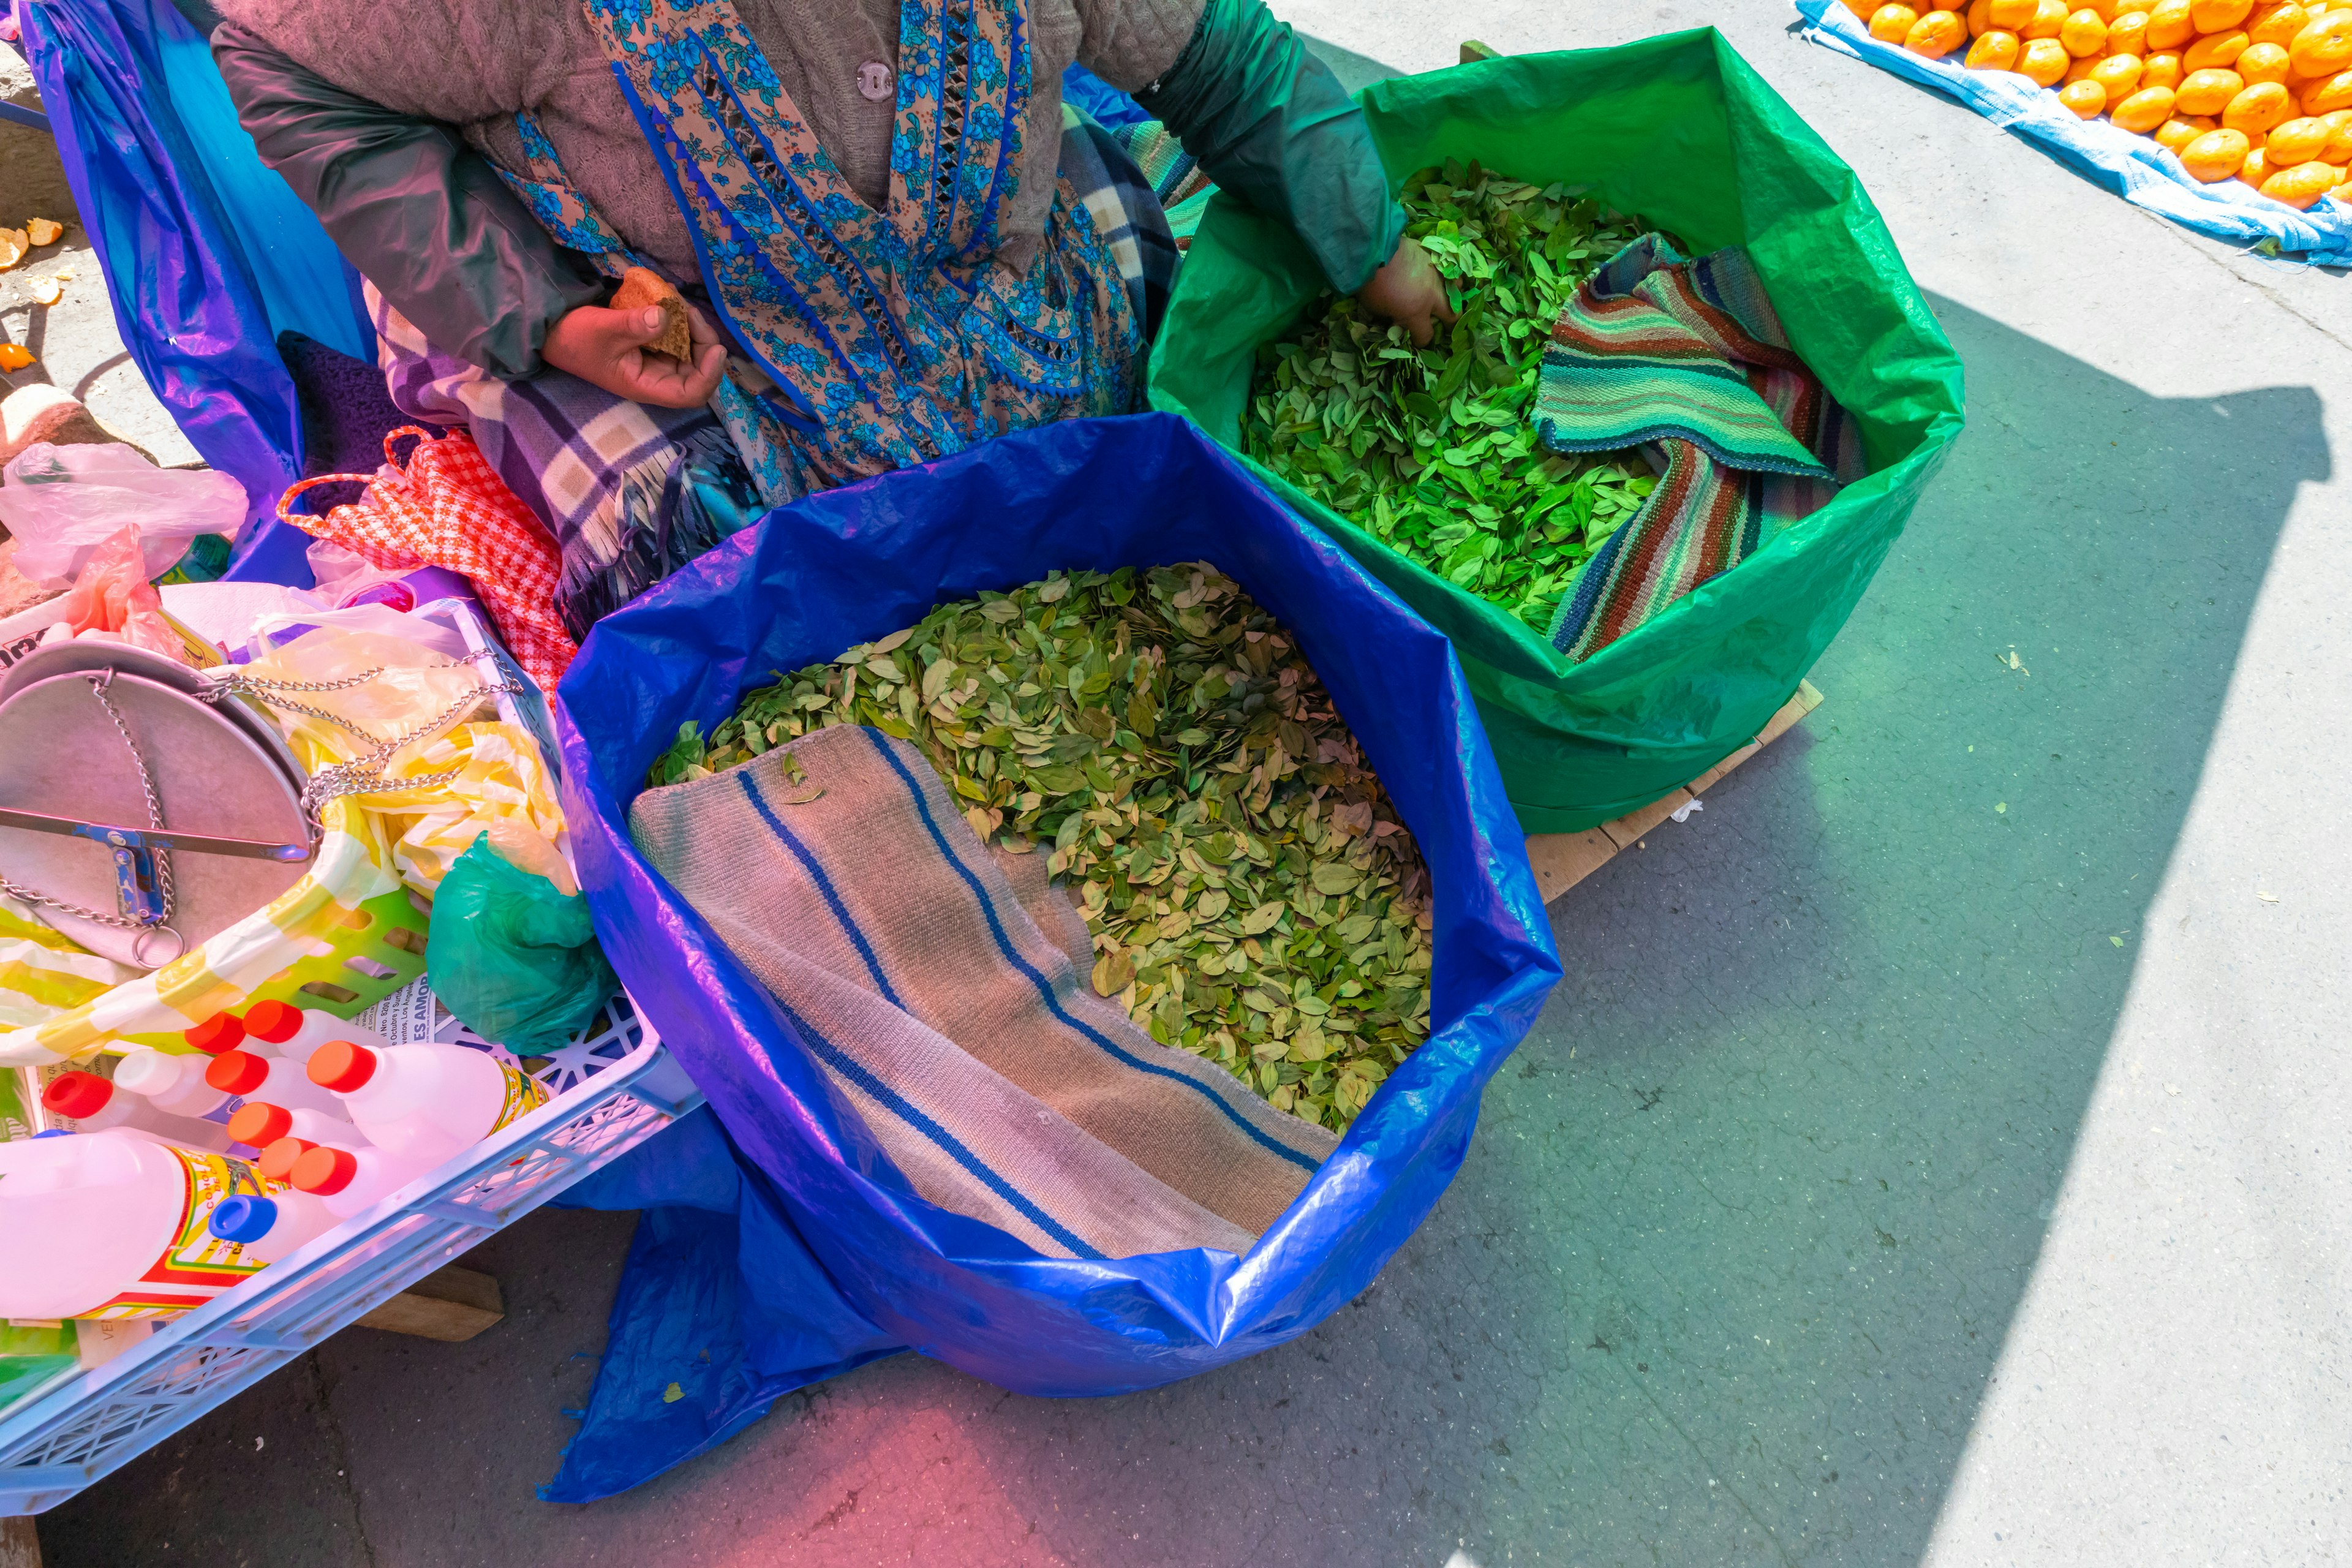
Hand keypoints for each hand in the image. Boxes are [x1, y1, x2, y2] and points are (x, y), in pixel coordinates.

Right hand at [541, 301, 727, 407]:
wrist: (553, 330)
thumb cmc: (574, 337)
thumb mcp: (602, 329)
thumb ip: (633, 325)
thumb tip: (664, 316)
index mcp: (646, 385)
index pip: (691, 393)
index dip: (710, 375)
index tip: (715, 348)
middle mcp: (655, 377)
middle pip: (697, 369)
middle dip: (702, 341)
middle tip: (690, 312)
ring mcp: (654, 360)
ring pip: (689, 350)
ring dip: (691, 326)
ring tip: (678, 301)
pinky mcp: (651, 344)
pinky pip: (675, 335)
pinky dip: (678, 319)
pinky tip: (670, 299)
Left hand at [1354, 236, 1456, 347]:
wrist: (1374, 248)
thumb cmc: (1371, 283)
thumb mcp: (1376, 308)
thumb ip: (1391, 316)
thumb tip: (1396, 317)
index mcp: (1416, 313)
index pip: (1425, 336)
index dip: (1421, 340)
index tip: (1418, 340)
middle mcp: (1433, 296)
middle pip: (1453, 315)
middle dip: (1449, 323)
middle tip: (1445, 324)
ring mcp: (1437, 274)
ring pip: (1457, 288)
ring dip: (1452, 294)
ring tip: (1445, 294)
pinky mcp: (1435, 255)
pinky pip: (1448, 267)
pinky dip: (1447, 274)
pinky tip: (1440, 274)